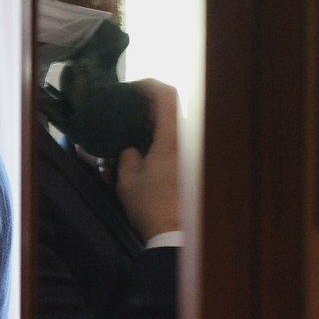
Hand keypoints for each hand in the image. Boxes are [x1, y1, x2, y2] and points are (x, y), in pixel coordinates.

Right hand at [115, 79, 180, 240]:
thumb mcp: (127, 178)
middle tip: (127, 112)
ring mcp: (192, 153)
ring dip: (156, 125)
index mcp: (171, 138)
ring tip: (134, 134)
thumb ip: (127, 154)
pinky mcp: (192, 166)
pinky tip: (146, 153)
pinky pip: (177, 142)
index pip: (166, 95)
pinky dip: (162, 140)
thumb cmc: (149, 204)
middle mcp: (187, 140)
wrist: (174, 234)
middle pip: (172, 109)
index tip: (131, 88)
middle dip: (149, 106)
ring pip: (175, 127)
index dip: (148, 84)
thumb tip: (132, 147)